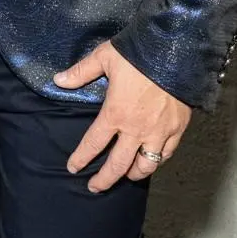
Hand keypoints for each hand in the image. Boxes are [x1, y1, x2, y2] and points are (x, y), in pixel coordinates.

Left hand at [55, 40, 191, 191]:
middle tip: (95, 187)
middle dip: (104, 180)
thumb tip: (59, 80)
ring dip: (132, 174)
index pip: (93, 144)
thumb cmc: (139, 53)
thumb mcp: (105, 57)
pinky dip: (157, 161)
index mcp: (115, 114)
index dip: (81, 158)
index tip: (73, 168)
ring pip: (145, 166)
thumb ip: (81, 71)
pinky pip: (166, 154)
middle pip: (118, 165)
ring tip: (125, 175)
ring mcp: (159, 132)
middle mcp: (136, 129)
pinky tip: (151, 160)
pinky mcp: (177, 129)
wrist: (176, 50)